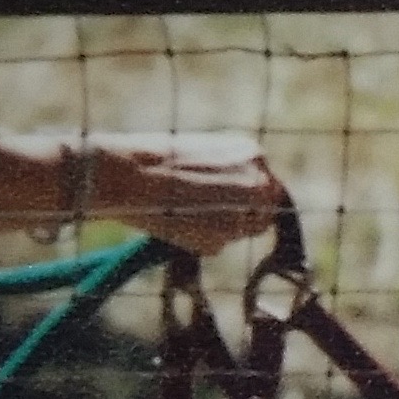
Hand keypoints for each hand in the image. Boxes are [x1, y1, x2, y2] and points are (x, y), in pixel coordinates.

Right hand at [78, 131, 287, 252]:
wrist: (132, 174)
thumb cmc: (156, 159)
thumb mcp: (202, 153)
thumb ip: (227, 171)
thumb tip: (234, 194)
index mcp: (253, 154)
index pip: (266, 185)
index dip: (248, 198)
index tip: (230, 202)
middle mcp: (258, 182)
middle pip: (264, 212)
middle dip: (242, 217)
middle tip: (209, 216)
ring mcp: (245, 211)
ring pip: (242, 232)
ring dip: (221, 230)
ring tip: (184, 213)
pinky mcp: (225, 237)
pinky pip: (218, 245)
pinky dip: (200, 240)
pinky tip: (176, 223)